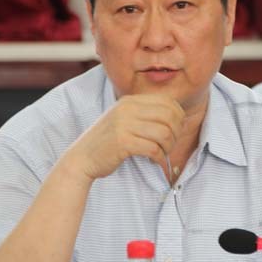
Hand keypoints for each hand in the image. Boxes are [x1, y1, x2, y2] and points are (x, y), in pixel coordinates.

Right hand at [67, 94, 184, 179]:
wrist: (82, 158)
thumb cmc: (108, 142)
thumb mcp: (125, 119)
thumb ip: (146, 114)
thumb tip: (179, 118)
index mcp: (130, 101)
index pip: (168, 102)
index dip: (179, 117)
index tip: (176, 130)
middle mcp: (127, 109)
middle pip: (169, 117)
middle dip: (176, 133)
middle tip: (170, 145)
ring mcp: (124, 124)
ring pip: (164, 133)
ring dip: (169, 147)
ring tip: (162, 153)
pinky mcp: (122, 142)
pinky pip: (153, 148)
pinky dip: (159, 157)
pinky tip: (154, 160)